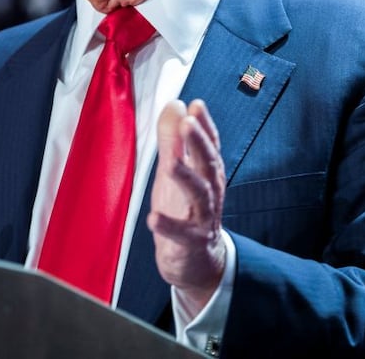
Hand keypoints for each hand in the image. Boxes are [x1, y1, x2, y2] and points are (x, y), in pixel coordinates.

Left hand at [147, 99, 226, 317]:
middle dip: (199, 143)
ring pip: (199, 194)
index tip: (196, 104)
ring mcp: (203, 217)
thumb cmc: (184, 208)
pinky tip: (153, 218)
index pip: (209, 144)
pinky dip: (169, 226)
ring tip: (170, 163)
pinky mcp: (192, 242)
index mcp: (207, 172)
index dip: (204, 125)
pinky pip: (182, 234)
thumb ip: (172, 138)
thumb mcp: (176, 170)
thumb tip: (175, 104)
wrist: (195, 260)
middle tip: (188, 123)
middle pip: (207, 163)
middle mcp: (210, 191)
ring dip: (185, 177)